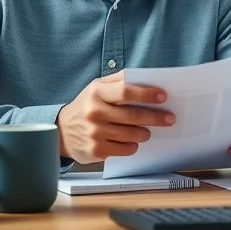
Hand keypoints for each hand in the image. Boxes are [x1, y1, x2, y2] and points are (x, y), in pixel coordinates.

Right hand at [56, 72, 174, 163]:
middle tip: (169, 118)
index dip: (147, 94)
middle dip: (155, 117)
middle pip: (133, 115)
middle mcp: (94, 112)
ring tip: (147, 131)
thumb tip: (147, 79)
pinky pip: (125, 149)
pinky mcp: (96, 150)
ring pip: (132, 135)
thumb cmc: (86, 106)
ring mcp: (94, 133)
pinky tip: (132, 142)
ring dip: (145, 133)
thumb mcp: (97, 87)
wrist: (61, 131)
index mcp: (96, 92)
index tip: (163, 96)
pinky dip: (133, 146)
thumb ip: (119, 81)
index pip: (126, 91)